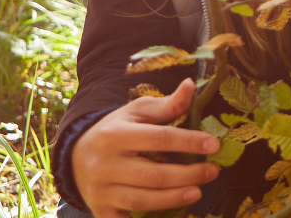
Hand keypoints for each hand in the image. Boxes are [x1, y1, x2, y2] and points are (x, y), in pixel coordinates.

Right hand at [72, 79, 220, 217]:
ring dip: (173, 198)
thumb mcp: (136, 112)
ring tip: (197, 191)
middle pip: (152, 174)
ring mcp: (100, 190)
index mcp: (114, 135)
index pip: (158, 139)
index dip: (188, 142)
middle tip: (213, 171)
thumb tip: (190, 85)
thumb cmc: (116, 130)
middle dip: (187, 174)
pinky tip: (173, 212)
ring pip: (141, 199)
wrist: (76, 156)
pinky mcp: (100, 210)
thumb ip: (166, 104)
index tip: (214, 145)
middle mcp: (104, 164)